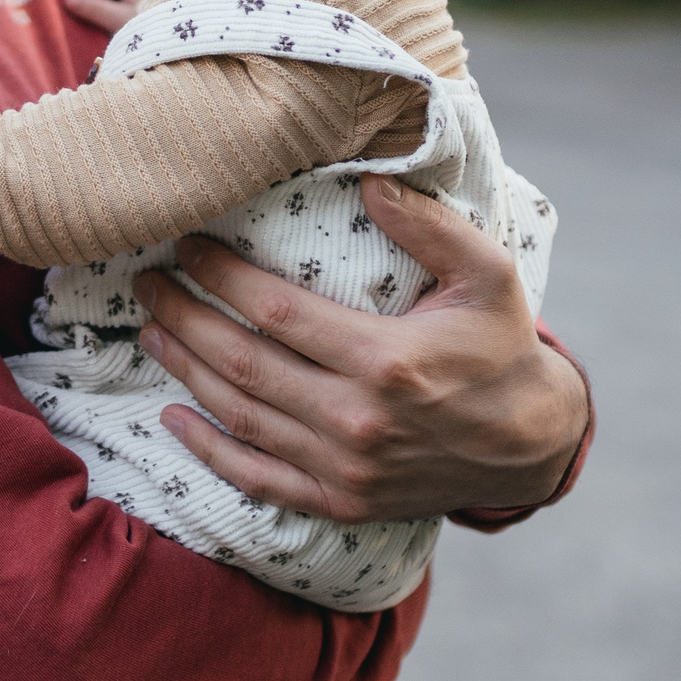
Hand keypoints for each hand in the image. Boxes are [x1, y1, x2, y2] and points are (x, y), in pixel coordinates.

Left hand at [134, 175, 589, 521]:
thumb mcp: (489, 275)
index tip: (187, 246)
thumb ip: (430, 226)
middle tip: (147, 282)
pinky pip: (258, 479)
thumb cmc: (502, 348)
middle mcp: (358, 420)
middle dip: (184, 317)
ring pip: (241, 415)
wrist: (533, 445)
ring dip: (185, 371)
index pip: (277, 312)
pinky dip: (208, 451)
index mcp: (388, 362)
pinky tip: (172, 418)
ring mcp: (346, 468)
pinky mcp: (341, 501)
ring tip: (151, 330)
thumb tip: (369, 180)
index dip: (221, 277)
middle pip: (243, 362)